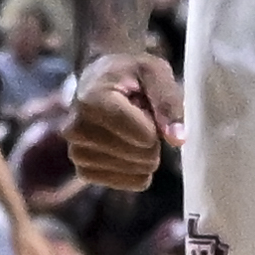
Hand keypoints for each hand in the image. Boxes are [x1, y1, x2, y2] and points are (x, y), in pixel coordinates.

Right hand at [61, 49, 184, 189]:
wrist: (99, 80)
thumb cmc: (130, 73)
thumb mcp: (154, 71)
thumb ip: (168, 102)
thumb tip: (178, 140)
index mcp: (92, 100)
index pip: (145, 135)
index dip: (156, 123)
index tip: (142, 103)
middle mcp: (76, 129)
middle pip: (142, 156)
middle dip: (151, 138)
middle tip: (135, 115)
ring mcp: (77, 153)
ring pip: (138, 171)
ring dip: (144, 152)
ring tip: (128, 127)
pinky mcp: (83, 170)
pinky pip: (131, 183)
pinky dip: (139, 168)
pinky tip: (126, 146)